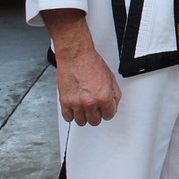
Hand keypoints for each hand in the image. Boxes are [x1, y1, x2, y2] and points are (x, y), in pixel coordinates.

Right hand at [41, 9, 122, 125]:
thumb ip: (114, 94)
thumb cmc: (92, 63)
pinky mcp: (65, 102)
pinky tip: (75, 108)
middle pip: (95, 121)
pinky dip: (72, 115)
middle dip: (97, 115)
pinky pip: (68, 118)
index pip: (109, 115)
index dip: (108, 111)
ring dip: (84, 116)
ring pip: (81, 122)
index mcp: (104, 96)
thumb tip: (113, 104)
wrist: (76, 56)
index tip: (106, 109)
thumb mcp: (111, 78)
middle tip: (95, 108)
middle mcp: (90, 102)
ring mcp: (76, 103)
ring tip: (85, 108)